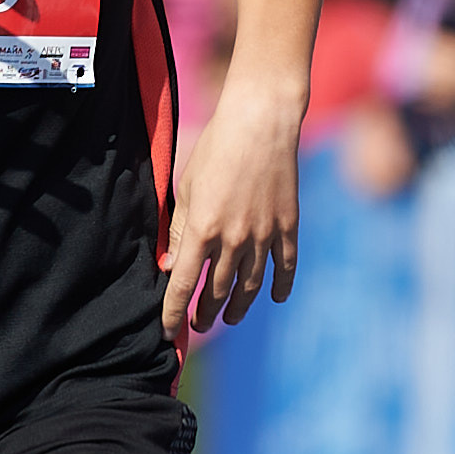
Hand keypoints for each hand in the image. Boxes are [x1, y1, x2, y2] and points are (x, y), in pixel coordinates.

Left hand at [162, 93, 300, 335]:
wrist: (261, 122)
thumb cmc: (216, 149)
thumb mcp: (187, 188)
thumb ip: (179, 231)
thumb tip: (171, 267)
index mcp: (202, 229)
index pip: (183, 285)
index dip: (173, 312)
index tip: (167, 331)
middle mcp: (233, 239)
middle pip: (217, 290)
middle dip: (205, 313)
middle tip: (198, 325)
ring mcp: (264, 234)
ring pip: (250, 285)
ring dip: (238, 307)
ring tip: (229, 318)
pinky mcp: (288, 225)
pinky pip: (285, 265)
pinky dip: (281, 285)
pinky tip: (275, 298)